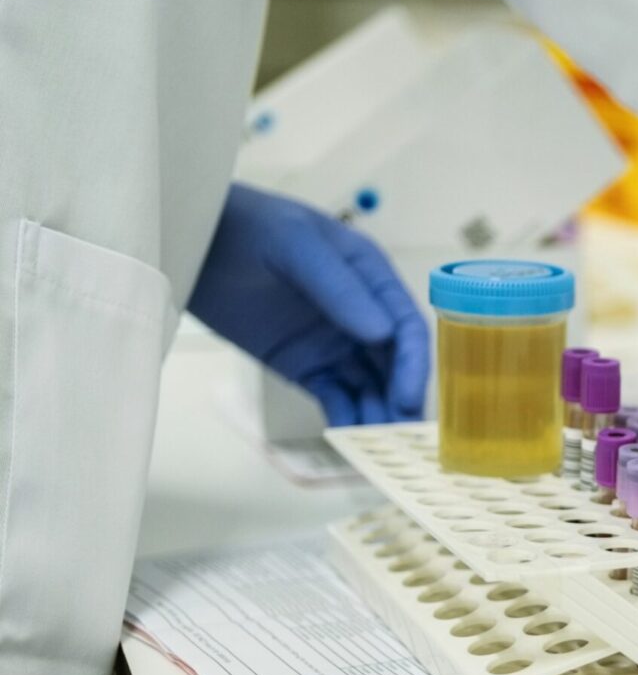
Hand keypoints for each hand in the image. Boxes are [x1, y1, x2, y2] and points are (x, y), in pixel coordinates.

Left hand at [190, 183, 428, 424]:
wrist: (189, 240)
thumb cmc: (245, 227)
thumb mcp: (295, 245)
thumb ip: (338, 287)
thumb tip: (382, 334)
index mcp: (370, 276)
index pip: (406, 325)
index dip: (412, 363)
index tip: (404, 397)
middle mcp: (361, 312)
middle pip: (394, 362)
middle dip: (400, 398)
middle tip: (402, 437)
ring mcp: (333, 341)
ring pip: (369, 385)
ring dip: (377, 414)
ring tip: (380, 448)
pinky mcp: (304, 365)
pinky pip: (335, 397)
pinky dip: (346, 419)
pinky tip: (350, 441)